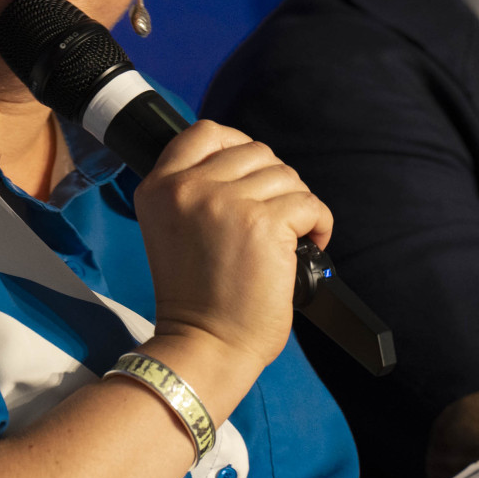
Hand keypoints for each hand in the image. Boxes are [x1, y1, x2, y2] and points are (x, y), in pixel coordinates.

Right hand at [135, 120, 332, 372]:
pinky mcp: (264, 223)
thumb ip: (197, 190)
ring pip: (285, 176)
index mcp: (159, 187)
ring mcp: (226, 202)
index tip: (253, 174)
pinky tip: (310, 244)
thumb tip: (250, 167)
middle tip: (277, 218)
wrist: (205, 345)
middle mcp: (188, 187)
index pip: (205, 132)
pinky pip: (309, 204)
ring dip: (297, 205)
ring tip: (292, 237)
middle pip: (254, 151)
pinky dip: (319, 224)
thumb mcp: (173, 229)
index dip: (237, 144)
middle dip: (274, 182)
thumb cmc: (196, 298)